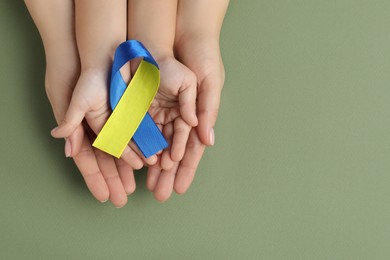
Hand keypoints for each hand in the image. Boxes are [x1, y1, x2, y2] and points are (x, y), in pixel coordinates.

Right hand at [46, 64, 135, 207]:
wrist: (108, 58)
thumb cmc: (89, 78)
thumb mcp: (77, 98)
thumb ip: (70, 119)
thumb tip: (60, 140)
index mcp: (88, 130)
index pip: (91, 161)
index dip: (97, 179)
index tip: (103, 197)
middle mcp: (104, 130)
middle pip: (109, 161)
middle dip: (116, 180)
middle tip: (122, 199)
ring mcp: (119, 124)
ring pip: (126, 151)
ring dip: (131, 168)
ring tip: (140, 186)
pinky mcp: (135, 116)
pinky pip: (140, 136)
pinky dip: (144, 149)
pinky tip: (153, 162)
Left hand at [147, 36, 224, 201]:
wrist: (175, 36)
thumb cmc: (199, 58)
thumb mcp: (208, 82)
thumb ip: (206, 109)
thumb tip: (206, 139)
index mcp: (197, 116)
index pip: (192, 149)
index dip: (186, 170)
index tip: (178, 188)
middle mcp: (181, 119)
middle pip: (173, 153)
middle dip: (167, 175)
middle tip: (159, 195)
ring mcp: (163, 113)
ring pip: (157, 146)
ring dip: (153, 167)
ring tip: (147, 187)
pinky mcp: (147, 106)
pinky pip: (142, 131)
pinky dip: (140, 148)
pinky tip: (136, 163)